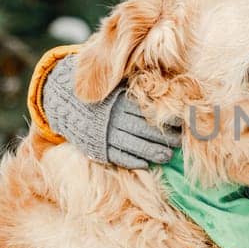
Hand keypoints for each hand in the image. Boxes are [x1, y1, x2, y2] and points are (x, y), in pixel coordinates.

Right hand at [41, 53, 180, 168]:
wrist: (66, 102)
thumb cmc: (102, 92)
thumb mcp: (117, 84)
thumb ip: (136, 86)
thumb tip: (166, 85)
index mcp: (120, 100)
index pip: (148, 111)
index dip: (166, 118)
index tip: (182, 122)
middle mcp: (113, 117)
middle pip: (144, 130)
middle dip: (164, 137)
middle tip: (178, 142)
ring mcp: (105, 134)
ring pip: (133, 146)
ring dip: (153, 152)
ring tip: (167, 156)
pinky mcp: (98, 147)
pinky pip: (118, 157)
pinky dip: (133, 161)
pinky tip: (146, 163)